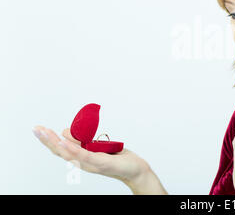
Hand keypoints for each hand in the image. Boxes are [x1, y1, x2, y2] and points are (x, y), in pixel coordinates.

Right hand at [32, 126, 154, 187]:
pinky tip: (64, 142)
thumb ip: (82, 141)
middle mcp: (83, 163)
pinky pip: (84, 155)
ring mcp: (91, 164)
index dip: (49, 140)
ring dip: (55, 142)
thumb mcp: (96, 146)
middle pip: (60, 152)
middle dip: (47, 140)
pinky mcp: (101, 162)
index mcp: (81, 158)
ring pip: (69, 154)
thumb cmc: (117, 158)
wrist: (135, 170)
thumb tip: (66, 131)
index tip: (38, 129)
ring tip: (45, 132)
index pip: (61, 149)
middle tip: (36, 128)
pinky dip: (72, 148)